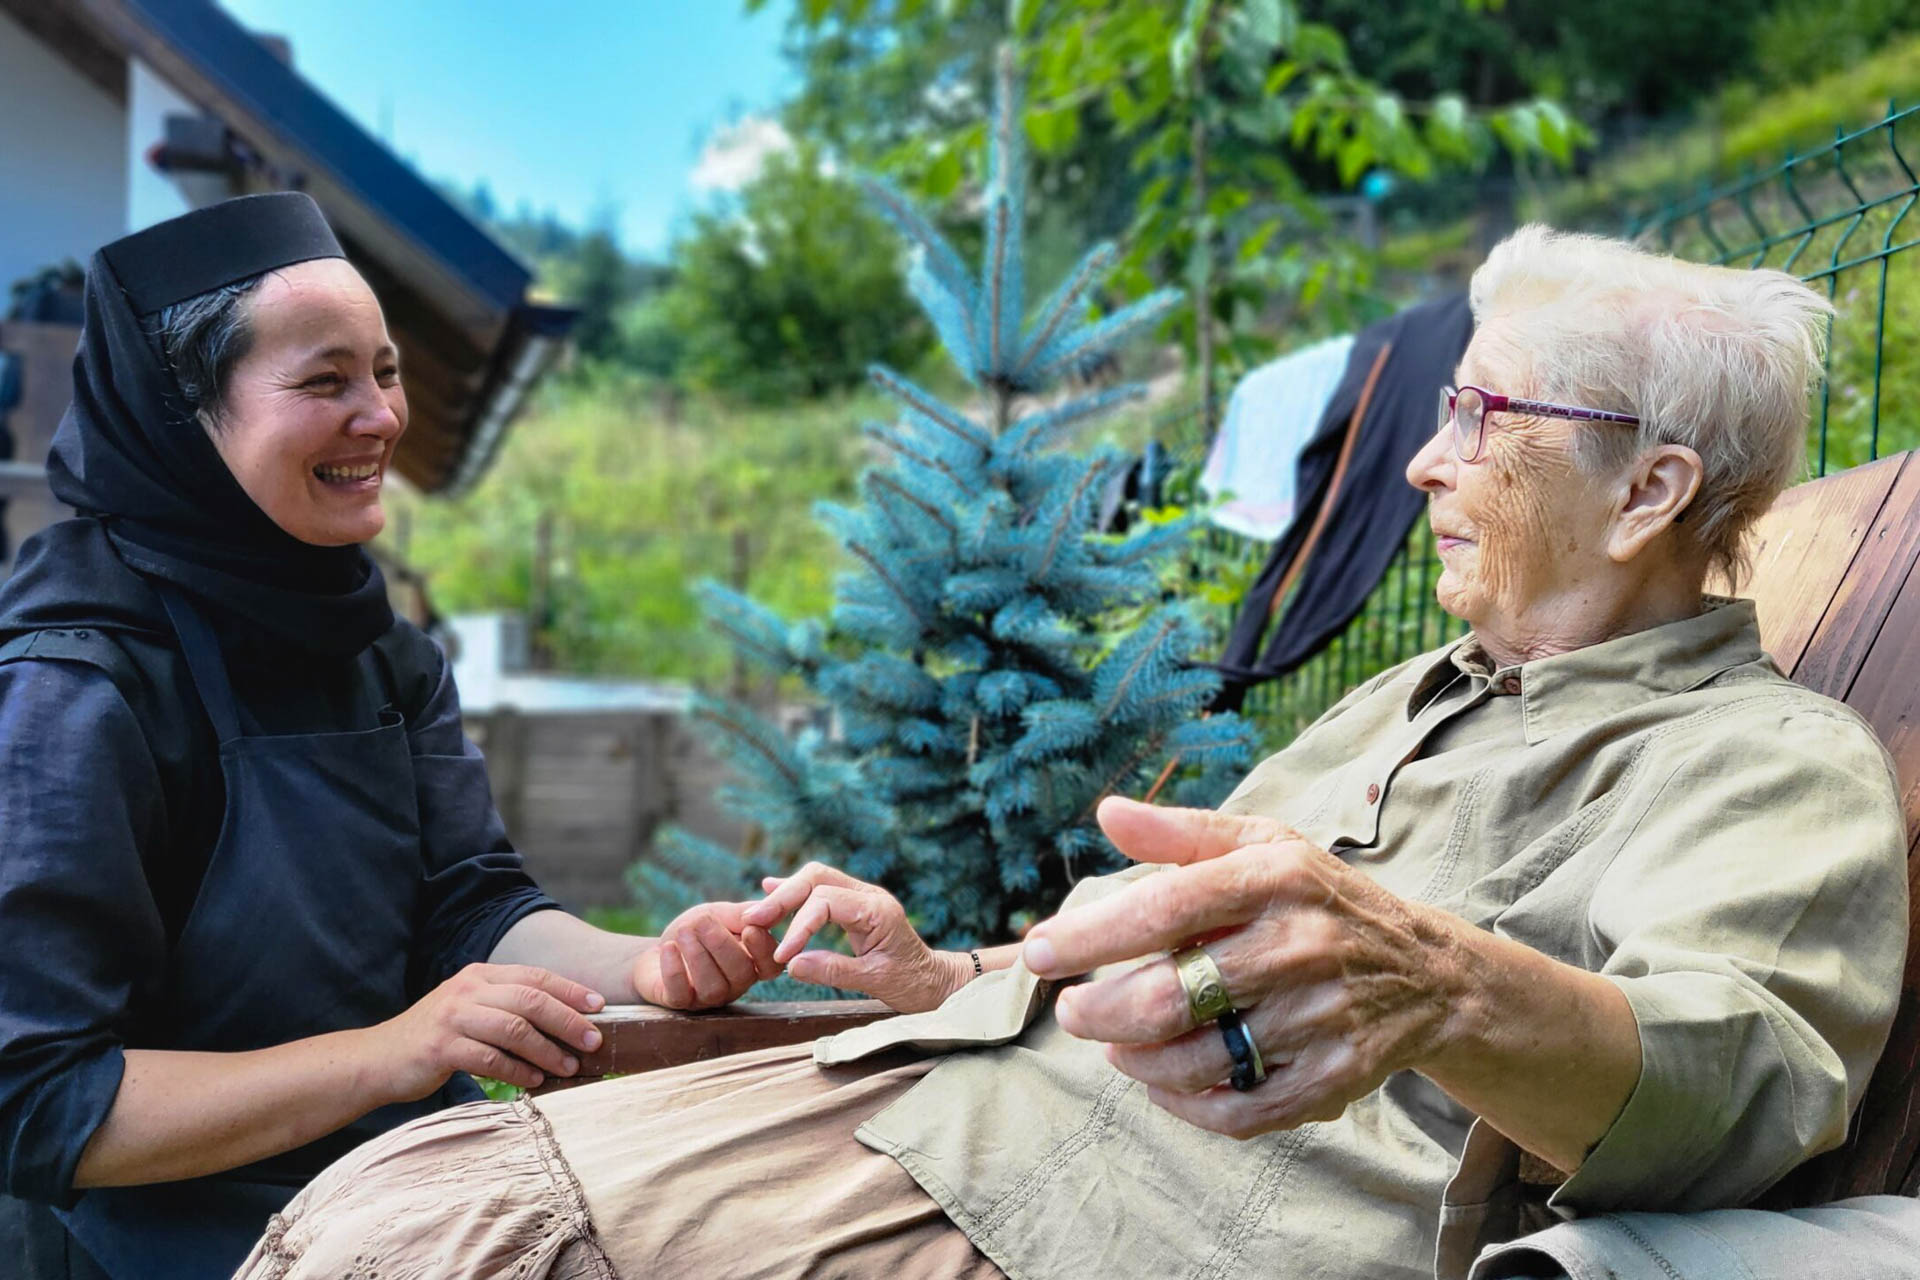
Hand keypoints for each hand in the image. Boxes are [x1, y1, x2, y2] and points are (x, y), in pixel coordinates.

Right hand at [374, 963, 607, 1096]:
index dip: (570, 990)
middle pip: (530, 1000)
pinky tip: (534, 1082)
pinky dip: (517, 1071)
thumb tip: (564, 1024)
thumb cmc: (437, 1037)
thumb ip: (508, 1008)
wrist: (380, 1058)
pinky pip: (489, 1058)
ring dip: (547, 1050)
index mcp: (481, 975)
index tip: (599, 1006)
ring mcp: (453, 1016)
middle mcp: (468, 989)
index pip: (535, 976)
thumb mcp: (472, 1010)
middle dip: (567, 1020)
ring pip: (514, 1029)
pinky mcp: (441, 1046)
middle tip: (593, 1041)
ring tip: (569, 1067)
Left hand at [632, 901, 782, 1008]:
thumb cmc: (698, 929)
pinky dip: (674, 969)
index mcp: (752, 963)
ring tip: (684, 930)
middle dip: (721, 944)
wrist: (662, 946)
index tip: (749, 929)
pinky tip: (668, 947)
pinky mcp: (679, 1002)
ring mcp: (707, 998)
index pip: (770, 966)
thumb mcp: (721, 914)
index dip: (763, 950)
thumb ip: (743, 913)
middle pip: (741, 974)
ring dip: (697, 955)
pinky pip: (680, 994)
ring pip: (712, 987)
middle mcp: (735, 985)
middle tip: (702, 921)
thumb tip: (762, 912)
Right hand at [740, 862, 970, 1011]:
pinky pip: (822, 890)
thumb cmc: (913, 984)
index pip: (825, 901)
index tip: (782, 955)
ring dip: (786, 893)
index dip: (798, 926)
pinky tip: (771, 888)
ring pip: (817, 879)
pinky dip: (796, 892)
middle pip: (817, 878)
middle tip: (754, 919)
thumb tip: (791, 964)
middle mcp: (869, 895)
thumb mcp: (875, 982)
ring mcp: (863, 897)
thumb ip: (833, 971)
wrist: (936, 982)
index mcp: (877, 910)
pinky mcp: (855, 906)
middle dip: (783, 897)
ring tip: (757, 911)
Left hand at [1020, 797, 1469, 1139]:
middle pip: (1173, 995)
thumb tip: (1106, 812)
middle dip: (1101, 1009)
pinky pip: (1242, 1110)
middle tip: (1071, 1010)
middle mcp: (1300, 946)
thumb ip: (1180, 833)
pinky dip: (1187, 1105)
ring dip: (1136, 1059)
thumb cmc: (1318, 900)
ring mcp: (1321, 1017)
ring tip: (1114, 1044)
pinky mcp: (1336, 1077)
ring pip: (1199, 1058)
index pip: (1165, 907)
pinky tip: (1162, 1084)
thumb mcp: (1264, 846)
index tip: (1037, 953)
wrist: (1430, 972)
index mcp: (1275, 877)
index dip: (1090, 934)